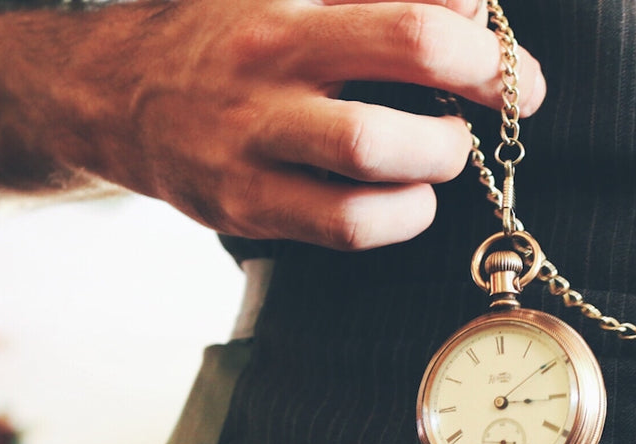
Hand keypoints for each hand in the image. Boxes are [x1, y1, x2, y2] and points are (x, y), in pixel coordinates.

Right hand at [0, 0, 545, 248]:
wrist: (117, 93)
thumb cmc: (227, 39)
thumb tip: (471, 11)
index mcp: (289, 15)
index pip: (413, 33)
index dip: (485, 62)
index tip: (518, 78)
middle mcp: (266, 82)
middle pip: (389, 115)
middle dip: (461, 126)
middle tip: (477, 126)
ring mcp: (248, 152)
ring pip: (364, 186)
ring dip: (427, 179)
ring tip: (434, 163)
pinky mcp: (243, 208)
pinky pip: (340, 230)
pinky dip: (393, 220)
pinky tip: (401, 200)